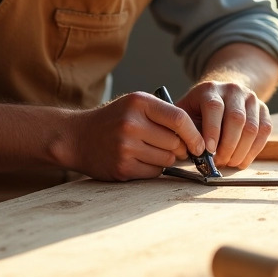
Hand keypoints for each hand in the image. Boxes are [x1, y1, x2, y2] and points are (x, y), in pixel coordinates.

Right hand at [68, 92, 204, 180]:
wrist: (77, 137)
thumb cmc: (114, 120)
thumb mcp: (136, 105)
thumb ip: (164, 115)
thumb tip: (197, 138)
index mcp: (139, 103)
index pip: (179, 119)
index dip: (194, 134)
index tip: (200, 144)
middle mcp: (131, 124)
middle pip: (175, 143)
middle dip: (178, 148)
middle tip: (168, 146)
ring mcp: (125, 147)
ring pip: (166, 159)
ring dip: (165, 159)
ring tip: (148, 150)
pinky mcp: (122, 167)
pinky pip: (153, 172)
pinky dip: (152, 169)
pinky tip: (138, 160)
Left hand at [177, 80, 271, 168]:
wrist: (221, 95)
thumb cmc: (199, 111)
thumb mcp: (186, 114)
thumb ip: (186, 130)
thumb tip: (195, 152)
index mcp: (210, 89)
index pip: (214, 107)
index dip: (212, 130)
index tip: (209, 151)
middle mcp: (233, 90)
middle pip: (236, 118)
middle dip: (228, 146)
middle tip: (219, 162)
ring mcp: (250, 98)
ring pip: (252, 127)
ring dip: (241, 151)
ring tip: (230, 163)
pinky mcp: (263, 109)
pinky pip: (264, 130)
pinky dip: (254, 150)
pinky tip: (242, 160)